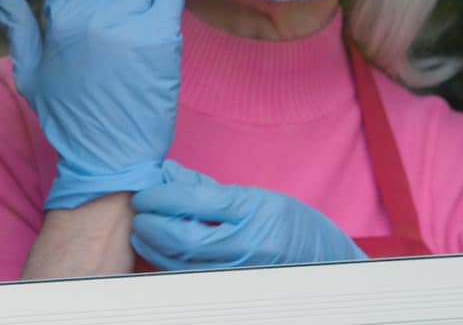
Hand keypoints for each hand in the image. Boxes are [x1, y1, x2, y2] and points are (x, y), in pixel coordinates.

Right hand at [0, 0, 184, 208]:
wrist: (106, 156)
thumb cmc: (69, 117)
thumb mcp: (32, 74)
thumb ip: (20, 31)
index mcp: (61, 18)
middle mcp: (93, 14)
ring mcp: (127, 24)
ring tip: (147, 7)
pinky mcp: (159, 38)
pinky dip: (168, 3)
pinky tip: (161, 22)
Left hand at [131, 161, 366, 269]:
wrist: (324, 259)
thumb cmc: (288, 223)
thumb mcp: (254, 195)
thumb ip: (207, 188)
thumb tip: (166, 174)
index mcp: (253, 210)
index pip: (194, 202)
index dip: (161, 198)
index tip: (144, 195)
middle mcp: (248, 243)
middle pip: (184, 238)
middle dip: (152, 226)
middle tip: (138, 215)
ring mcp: (241, 271)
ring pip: (183, 264)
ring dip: (154, 250)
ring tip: (142, 234)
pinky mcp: (234, 288)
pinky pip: (193, 279)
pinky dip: (171, 266)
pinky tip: (160, 255)